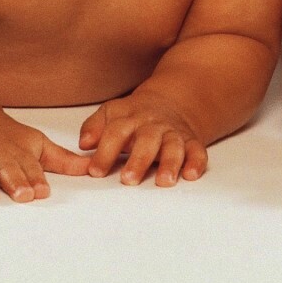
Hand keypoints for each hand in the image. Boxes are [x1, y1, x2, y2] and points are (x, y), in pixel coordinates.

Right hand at [0, 109, 89, 201]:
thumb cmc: (6, 137)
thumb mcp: (36, 144)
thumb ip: (62, 160)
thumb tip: (94, 168)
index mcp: (17, 148)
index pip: (28, 164)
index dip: (35, 177)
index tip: (42, 191)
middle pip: (4, 165)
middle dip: (13, 180)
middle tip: (22, 195)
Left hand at [78, 92, 207, 186]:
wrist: (171, 101)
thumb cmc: (134, 116)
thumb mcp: (112, 113)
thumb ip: (94, 126)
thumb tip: (84, 144)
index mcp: (130, 117)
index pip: (116, 132)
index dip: (105, 152)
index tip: (95, 171)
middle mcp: (153, 125)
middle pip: (147, 140)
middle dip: (139, 160)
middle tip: (129, 179)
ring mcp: (173, 133)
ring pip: (173, 146)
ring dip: (170, 163)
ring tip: (164, 181)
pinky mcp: (191, 141)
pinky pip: (197, 150)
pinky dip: (196, 162)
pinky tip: (191, 174)